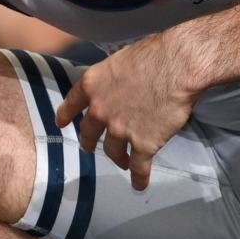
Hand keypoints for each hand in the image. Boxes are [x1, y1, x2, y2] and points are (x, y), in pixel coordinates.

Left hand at [53, 34, 198, 191]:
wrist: (177, 66)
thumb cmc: (155, 54)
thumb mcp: (122, 59)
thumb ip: (114, 78)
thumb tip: (123, 83)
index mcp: (92, 85)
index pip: (72, 103)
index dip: (66, 115)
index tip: (61, 123)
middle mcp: (100, 110)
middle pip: (89, 133)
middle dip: (89, 142)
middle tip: (91, 148)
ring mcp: (120, 129)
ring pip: (113, 151)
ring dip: (118, 159)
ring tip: (123, 162)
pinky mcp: (143, 144)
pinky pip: (138, 166)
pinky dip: (139, 177)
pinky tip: (139, 184)